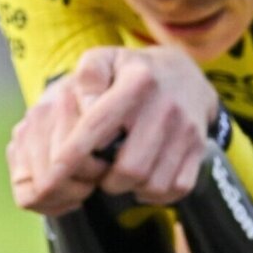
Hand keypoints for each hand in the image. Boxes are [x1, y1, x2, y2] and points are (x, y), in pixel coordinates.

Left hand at [12, 46, 216, 213]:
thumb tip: (84, 108)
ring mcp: (186, 130)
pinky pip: (177, 188)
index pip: (98, 125)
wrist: (183, 74)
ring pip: (154, 183)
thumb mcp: (103, 59)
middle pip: (130, 168)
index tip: (54, 173)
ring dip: (129, 189)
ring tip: (116, 177)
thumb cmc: (129, 71)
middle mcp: (165, 108)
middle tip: (94, 174)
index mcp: (137, 81)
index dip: (73, 154)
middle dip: (105, 180)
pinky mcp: (199, 148)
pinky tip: (140, 182)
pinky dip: (155, 194)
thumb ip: (86, 77)